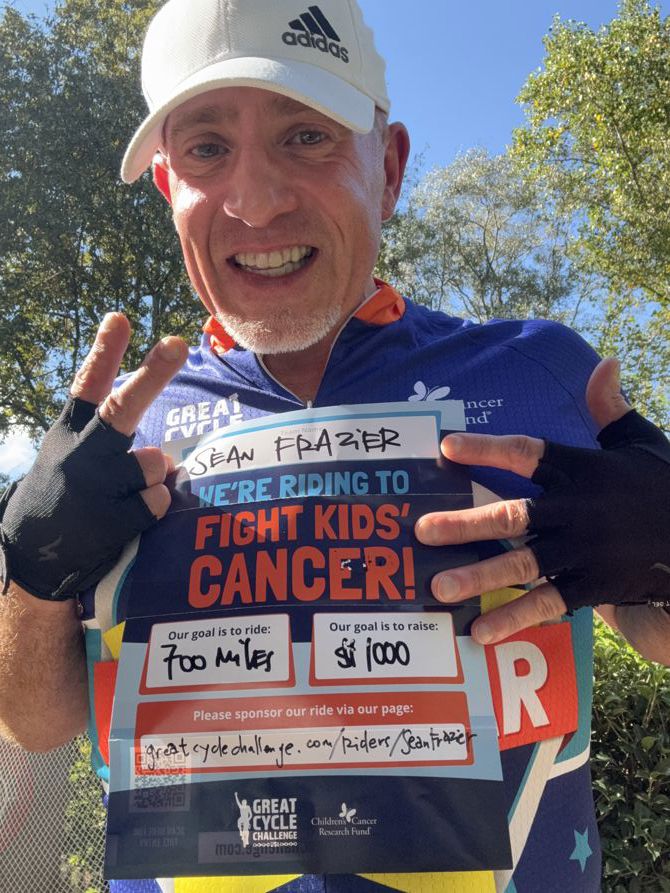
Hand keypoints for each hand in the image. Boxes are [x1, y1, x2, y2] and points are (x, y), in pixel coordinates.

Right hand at [0, 313, 187, 598]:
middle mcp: (79, 453)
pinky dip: (155, 505)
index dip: (105, 351)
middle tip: (177, 344)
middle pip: (122, 409)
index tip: (120, 318)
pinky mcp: (107, 520)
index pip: (88, 385)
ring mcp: (93, 486)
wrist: (33, 557)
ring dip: (155, 474)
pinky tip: (129, 516)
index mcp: (69, 431)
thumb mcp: (66, 453)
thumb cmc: (63, 497)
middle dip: (153, 374)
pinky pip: (157, 500)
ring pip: (153, 462)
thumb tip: (164, 452)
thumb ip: (104, 437)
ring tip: (127, 490)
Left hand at [414, 359, 669, 644]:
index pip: (526, 453)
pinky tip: (480, 631)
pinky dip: (514, 618)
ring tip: (438, 587)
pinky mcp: (591, 585)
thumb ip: (610, 407)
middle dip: (465, 523)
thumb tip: (605, 363)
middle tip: (422, 531)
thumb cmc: (662, 485)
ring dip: (478, 576)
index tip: (446, 447)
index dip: (485, 450)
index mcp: (582, 469)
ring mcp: (582, 551)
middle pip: (513, 516)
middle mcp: (576, 510)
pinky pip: (547, 602)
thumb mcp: (639, 441)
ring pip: (522, 563)